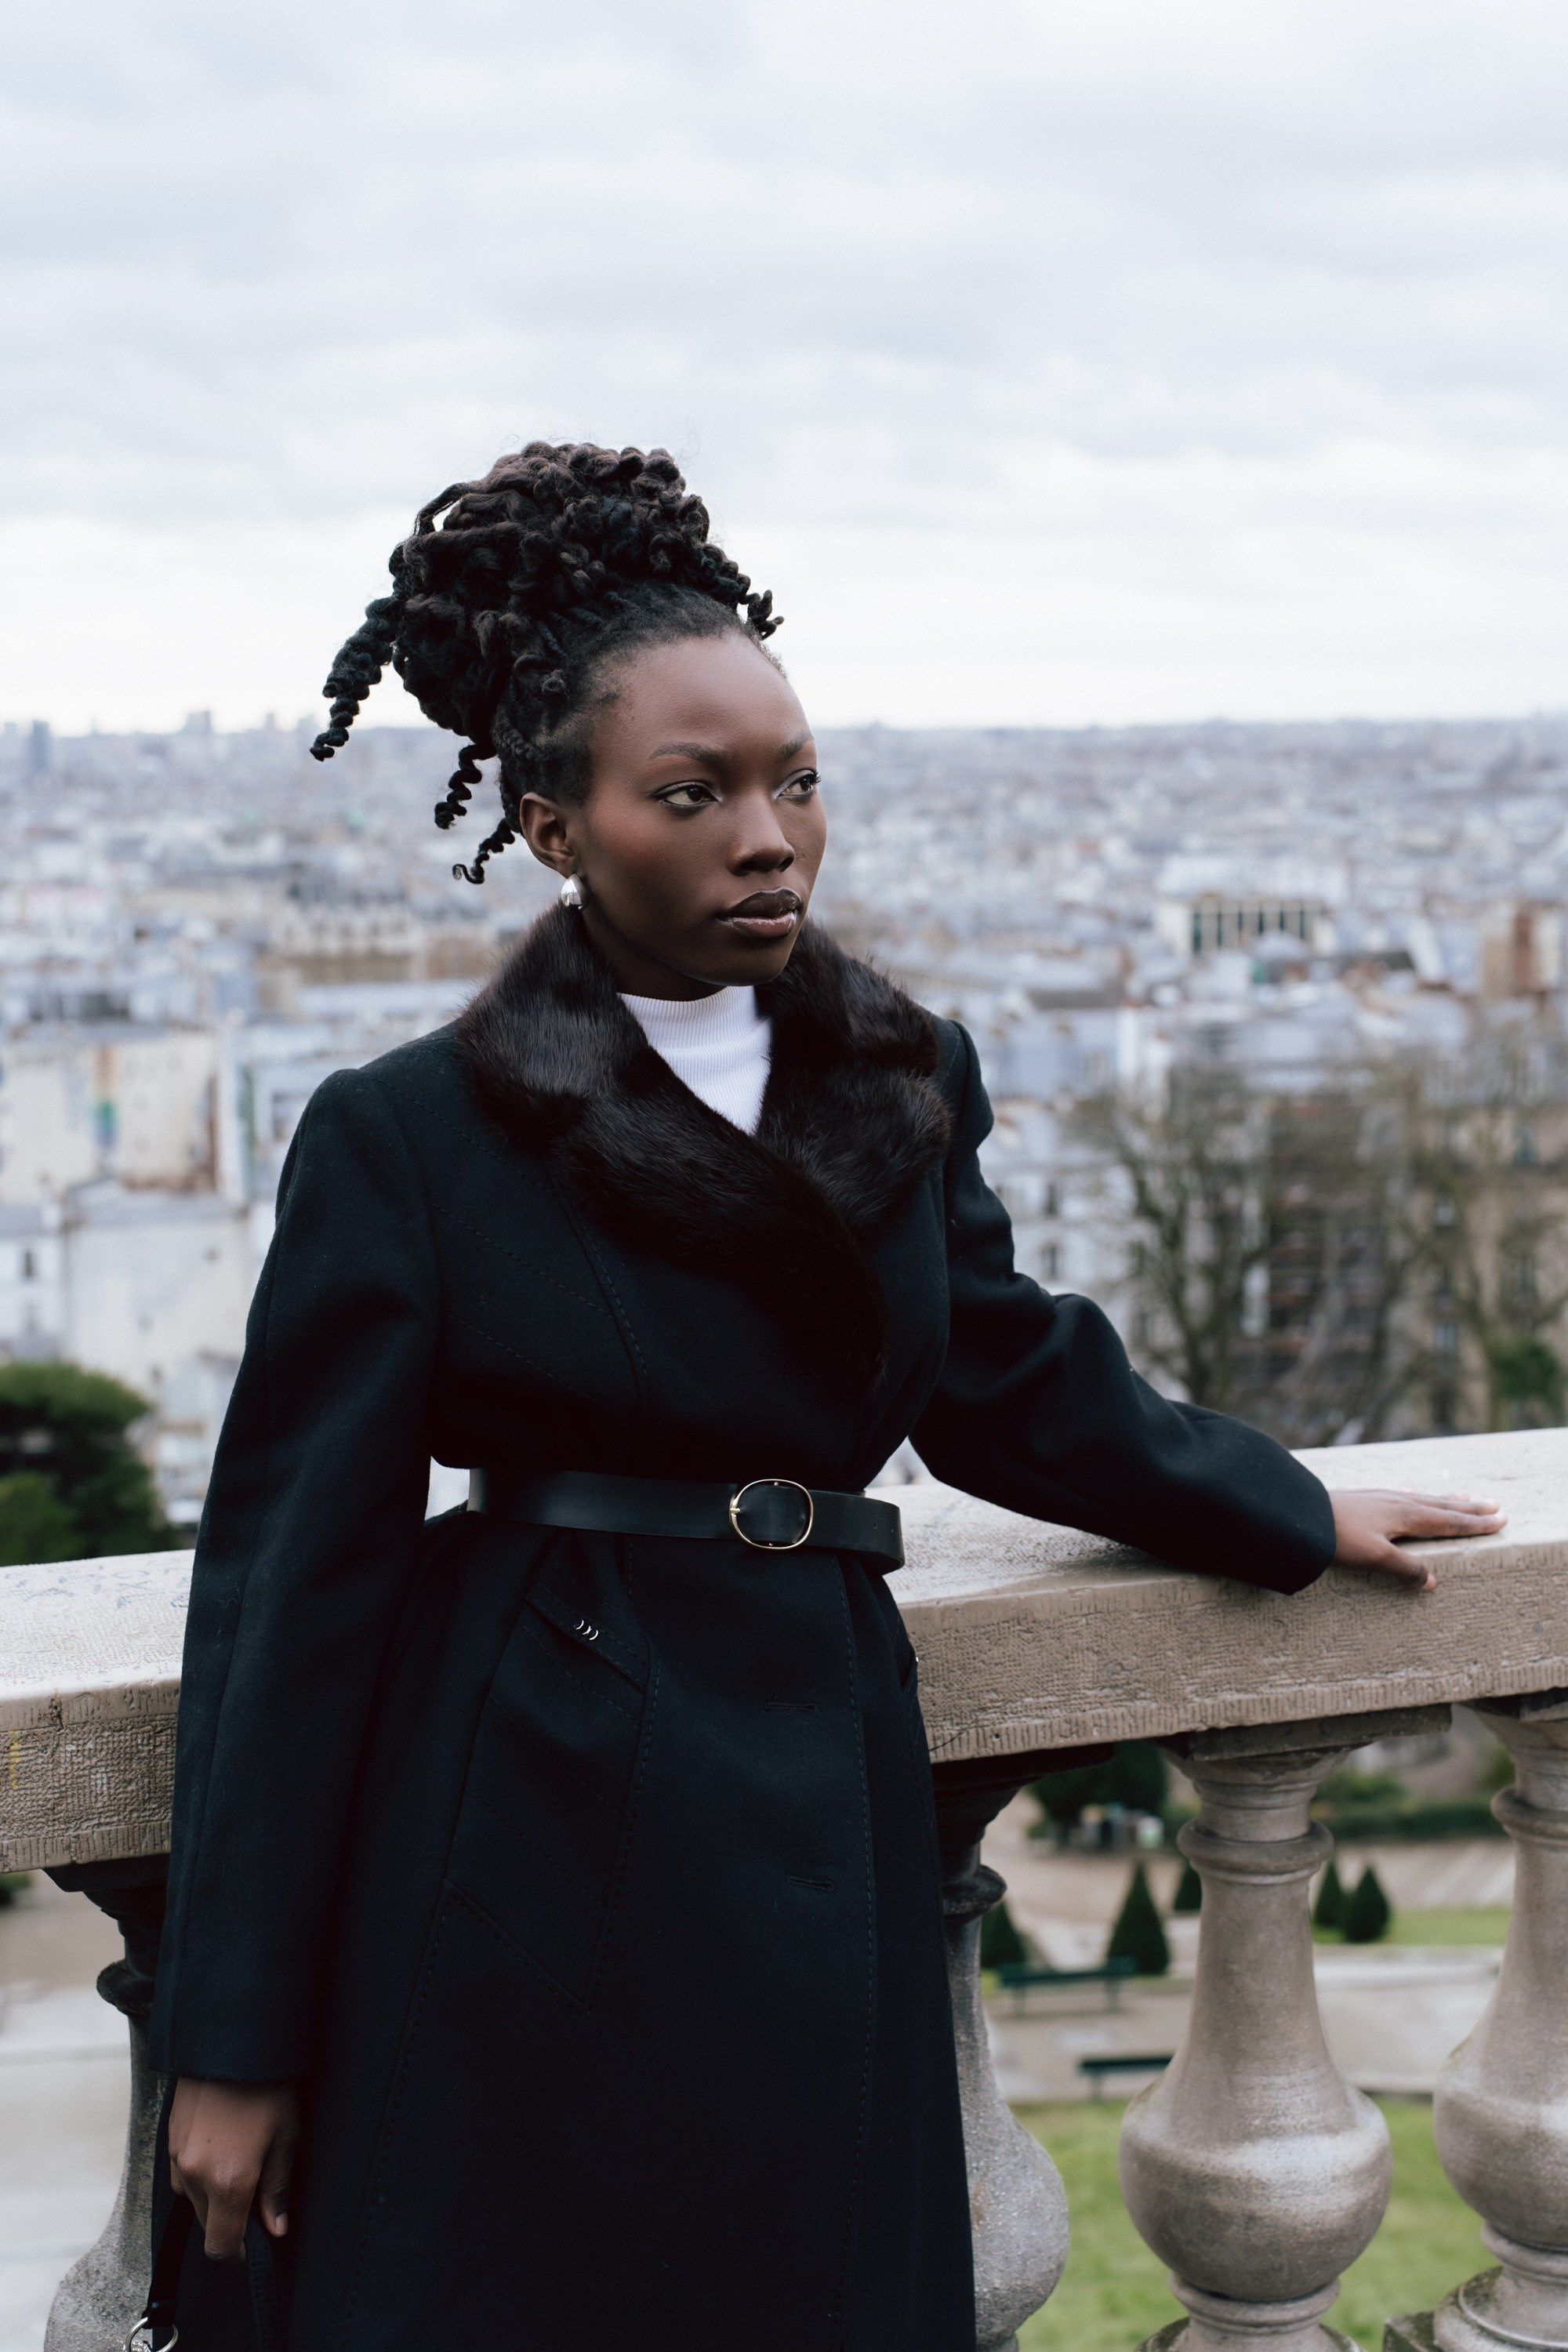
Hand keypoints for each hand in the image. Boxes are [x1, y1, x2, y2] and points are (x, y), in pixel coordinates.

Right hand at [168, 2076, 299, 2259]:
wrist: (233, 2039)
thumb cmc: (269, 2087)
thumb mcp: (286, 2138)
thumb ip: (277, 2189)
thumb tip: (275, 2228)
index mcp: (229, 2182)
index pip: (221, 2245)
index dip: (236, 2254)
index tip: (251, 2246)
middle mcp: (196, 2176)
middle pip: (206, 2223)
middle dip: (228, 2220)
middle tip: (255, 2194)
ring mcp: (178, 2157)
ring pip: (192, 2199)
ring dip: (212, 2196)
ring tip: (240, 2162)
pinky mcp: (169, 2139)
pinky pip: (182, 2173)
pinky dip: (199, 2173)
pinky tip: (221, 2146)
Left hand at [1329, 1489, 1506, 1592]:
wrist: (1299, 1515)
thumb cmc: (1336, 1537)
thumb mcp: (1374, 1557)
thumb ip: (1405, 1569)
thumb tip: (1432, 1582)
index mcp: (1406, 1515)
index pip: (1449, 1521)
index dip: (1475, 1524)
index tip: (1500, 1520)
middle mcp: (1398, 1502)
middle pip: (1442, 1506)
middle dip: (1470, 1509)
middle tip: (1496, 1506)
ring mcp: (1382, 1497)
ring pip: (1424, 1499)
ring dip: (1448, 1501)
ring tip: (1465, 1499)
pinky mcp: (1366, 1498)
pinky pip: (1404, 1496)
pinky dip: (1420, 1497)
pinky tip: (1414, 1496)